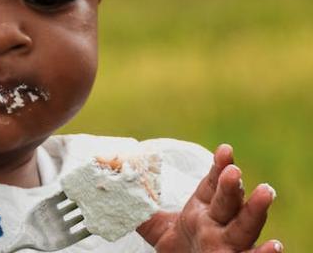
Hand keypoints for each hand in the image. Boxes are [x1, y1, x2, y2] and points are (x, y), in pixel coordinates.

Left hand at [138, 144, 281, 252]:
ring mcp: (229, 244)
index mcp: (202, 209)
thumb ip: (141, 211)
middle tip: (234, 171)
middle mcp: (218, 224)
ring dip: (256, 209)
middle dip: (231, 185)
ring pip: (245, 226)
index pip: (212, 184)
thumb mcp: (157, 229)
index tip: (225, 150)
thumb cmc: (179, 249)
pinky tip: (275, 246)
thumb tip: (118, 193)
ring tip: (265, 191)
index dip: (219, 166)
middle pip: (227, 201)